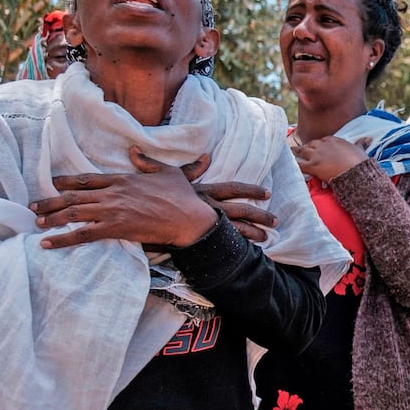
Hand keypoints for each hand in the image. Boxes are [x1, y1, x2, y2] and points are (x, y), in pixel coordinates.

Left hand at [32, 146, 217, 248]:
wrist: (190, 218)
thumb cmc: (182, 196)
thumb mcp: (167, 172)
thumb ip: (146, 162)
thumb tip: (133, 151)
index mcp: (122, 179)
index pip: (87, 179)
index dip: (66, 181)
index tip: (52, 183)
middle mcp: (112, 194)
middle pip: (73, 196)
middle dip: (51, 201)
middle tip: (34, 205)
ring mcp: (112, 211)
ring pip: (73, 213)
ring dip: (52, 217)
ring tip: (37, 221)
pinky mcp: (115, 228)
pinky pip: (82, 234)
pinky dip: (62, 239)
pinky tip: (47, 243)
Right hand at [135, 151, 276, 242]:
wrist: (132, 208)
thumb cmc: (149, 192)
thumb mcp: (169, 176)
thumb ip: (188, 169)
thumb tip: (205, 156)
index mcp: (203, 190)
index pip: (233, 188)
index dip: (251, 190)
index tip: (268, 192)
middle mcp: (206, 206)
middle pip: (240, 210)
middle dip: (260, 215)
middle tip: (277, 220)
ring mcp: (201, 222)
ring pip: (233, 229)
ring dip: (251, 233)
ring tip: (267, 238)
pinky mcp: (194, 237)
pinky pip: (218, 243)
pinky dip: (232, 247)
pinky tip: (245, 253)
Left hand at [294, 135, 368, 183]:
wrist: (355, 173)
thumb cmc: (359, 162)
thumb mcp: (360, 150)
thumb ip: (361, 143)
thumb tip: (368, 138)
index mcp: (334, 140)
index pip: (324, 140)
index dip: (320, 144)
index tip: (318, 146)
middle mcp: (323, 145)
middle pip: (311, 144)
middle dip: (307, 146)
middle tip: (301, 148)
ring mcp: (317, 155)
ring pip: (302, 151)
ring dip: (296, 151)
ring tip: (291, 151)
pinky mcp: (313, 166)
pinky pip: (300, 164)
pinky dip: (294, 164)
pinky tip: (289, 164)